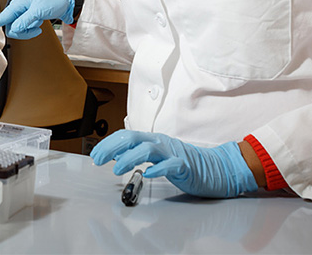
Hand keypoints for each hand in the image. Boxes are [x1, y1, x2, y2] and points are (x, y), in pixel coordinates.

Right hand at [0, 0, 73, 39]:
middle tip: (35, 27)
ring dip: (28, 31)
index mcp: (17, 5)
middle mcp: (18, 10)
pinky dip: (32, 30)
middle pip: (11, 28)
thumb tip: (15, 29)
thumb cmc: (53, 0)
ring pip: (18, 31)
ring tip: (38, 25)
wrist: (65, 1)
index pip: (1, 18)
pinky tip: (39, 24)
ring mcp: (23, 15)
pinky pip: (24, 29)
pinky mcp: (29, 19)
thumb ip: (26, 20)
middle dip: (23, 31)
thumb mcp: (39, 11)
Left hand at [90, 130, 257, 198]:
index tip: (96, 154)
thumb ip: (139, 154)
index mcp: (153, 140)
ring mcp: (173, 153)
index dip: (108, 144)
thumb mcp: (157, 156)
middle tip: (99, 160)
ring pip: (148, 149)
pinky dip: (157, 168)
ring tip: (117, 170)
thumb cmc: (184, 163)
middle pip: (133, 139)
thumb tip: (116, 155)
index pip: (126, 136)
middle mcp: (161, 143)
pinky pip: (170, 165)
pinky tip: (147, 174)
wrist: (215, 168)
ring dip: (130, 158)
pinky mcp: (185, 166)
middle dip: (113, 148)